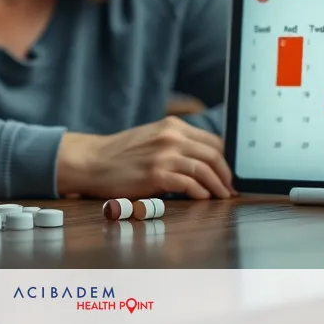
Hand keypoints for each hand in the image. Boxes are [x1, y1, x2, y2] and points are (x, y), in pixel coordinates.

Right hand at [56, 116, 235, 199]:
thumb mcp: (152, 138)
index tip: (229, 174)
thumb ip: (177, 144)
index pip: (213, 141)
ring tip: (222, 197)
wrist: (92, 161)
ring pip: (204, 170)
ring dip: (218, 186)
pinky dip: (200, 192)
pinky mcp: (156, 174)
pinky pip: (188, 184)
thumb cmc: (121, 154)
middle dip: (226, 174)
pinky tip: (203, 198)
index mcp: (173, 126)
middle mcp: (171, 136)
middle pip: (213, 155)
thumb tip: (205, 162)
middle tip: (230, 189)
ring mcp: (163, 155)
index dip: (226, 159)